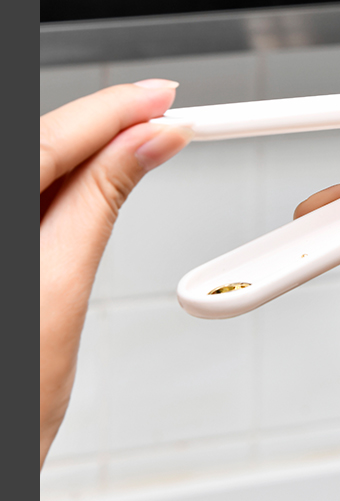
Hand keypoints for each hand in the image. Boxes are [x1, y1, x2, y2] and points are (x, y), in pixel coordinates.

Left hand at [40, 81, 191, 466]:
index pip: (47, 138)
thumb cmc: (6, 404)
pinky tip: (93, 174)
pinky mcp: (5, 254)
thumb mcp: (60, 288)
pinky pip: (25, 198)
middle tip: (163, 111)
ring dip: (83, 148)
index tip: (162, 96)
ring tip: (141, 137)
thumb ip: (102, 201)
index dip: (113, 108)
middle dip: (100, 121)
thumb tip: (149, 144)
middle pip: (37, 145)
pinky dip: (60, 182)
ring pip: (31, 169)